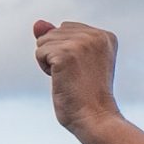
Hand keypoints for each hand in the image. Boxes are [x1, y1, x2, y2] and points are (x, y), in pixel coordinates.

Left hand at [33, 18, 119, 132]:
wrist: (96, 119)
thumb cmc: (87, 96)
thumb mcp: (75, 61)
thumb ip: (57, 37)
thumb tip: (37, 24)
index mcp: (105, 36)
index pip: (66, 29)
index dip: (68, 51)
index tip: (85, 71)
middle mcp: (95, 35)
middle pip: (54, 32)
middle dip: (57, 54)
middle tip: (77, 77)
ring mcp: (81, 43)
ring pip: (44, 41)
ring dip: (50, 62)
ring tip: (71, 79)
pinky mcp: (65, 53)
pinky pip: (40, 52)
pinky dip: (45, 68)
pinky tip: (63, 80)